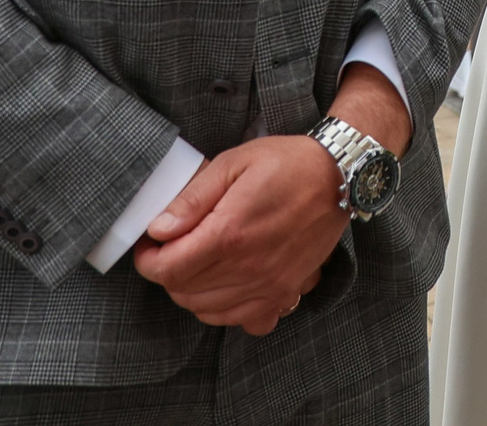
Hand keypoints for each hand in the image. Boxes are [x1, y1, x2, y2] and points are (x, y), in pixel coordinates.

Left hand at [133, 137, 346, 333]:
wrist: (338, 176)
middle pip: (184, 293)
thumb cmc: (286, 164)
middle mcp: (248, 268)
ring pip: (208, 311)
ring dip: (194, 291)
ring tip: (200, 262)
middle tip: (173, 248)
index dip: (148, 261)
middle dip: (169, 272)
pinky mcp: (286, 292)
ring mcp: (270, 286)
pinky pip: (245, 322)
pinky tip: (229, 284)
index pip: (168, 269)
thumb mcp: (232, 164)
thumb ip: (192, 199)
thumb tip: (158, 229)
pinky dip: (228, 310)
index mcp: (229, 233)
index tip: (150, 246)